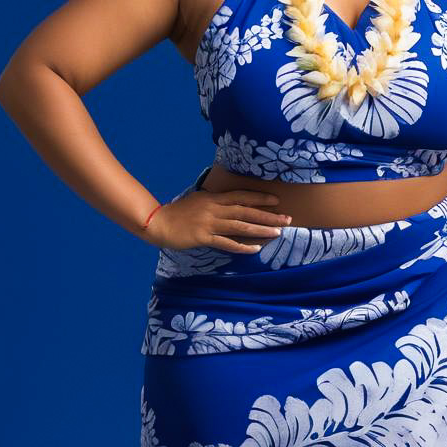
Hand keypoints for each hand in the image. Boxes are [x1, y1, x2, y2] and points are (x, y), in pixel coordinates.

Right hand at [144, 187, 290, 252]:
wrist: (159, 222)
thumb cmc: (179, 212)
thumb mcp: (199, 200)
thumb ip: (215, 200)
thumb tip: (231, 201)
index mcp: (214, 198)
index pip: (242, 196)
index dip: (260, 198)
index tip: (277, 201)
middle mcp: (215, 209)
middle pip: (246, 211)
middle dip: (268, 215)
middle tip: (287, 218)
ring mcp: (209, 223)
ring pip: (240, 226)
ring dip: (261, 230)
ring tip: (278, 233)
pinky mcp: (203, 237)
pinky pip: (226, 243)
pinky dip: (242, 247)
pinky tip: (255, 249)